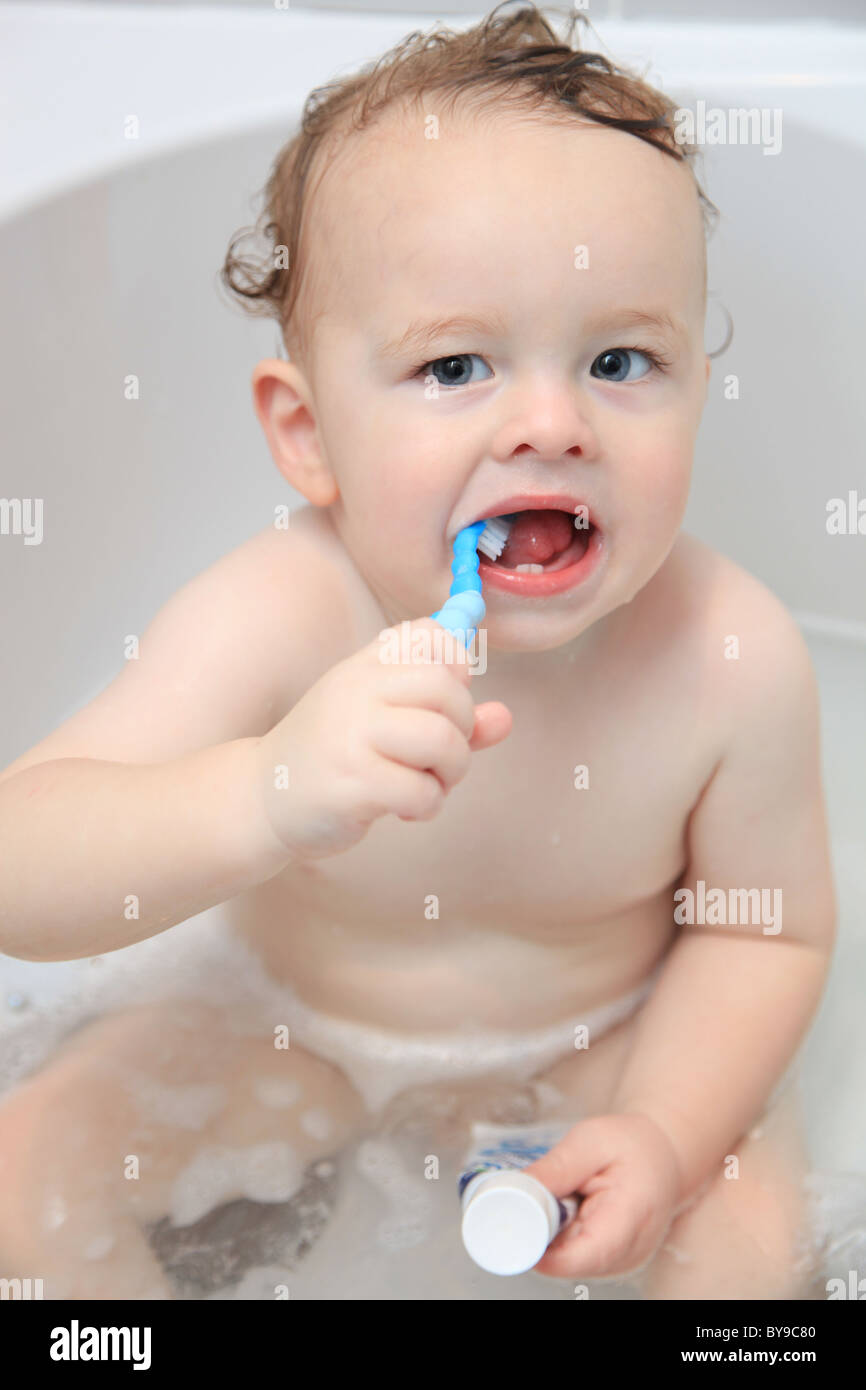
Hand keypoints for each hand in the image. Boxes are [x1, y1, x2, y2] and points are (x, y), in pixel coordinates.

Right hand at [254, 618, 511, 860]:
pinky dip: (427, 806)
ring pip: (442, 740)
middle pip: (447, 689)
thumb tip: (505, 718)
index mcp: (365, 665)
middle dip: (463, 731)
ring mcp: (352, 734)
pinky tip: (405, 809)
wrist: (262, 797)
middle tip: (442, 757)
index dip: (456, 669)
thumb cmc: (331, 755)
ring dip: (451, 772)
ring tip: (429, 786)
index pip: (432, 635)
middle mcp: (357, 690)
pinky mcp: (351, 782)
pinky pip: (422, 791)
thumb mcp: (383, 722)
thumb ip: (448, 719)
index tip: (441, 705)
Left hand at [522, 1113, 681, 1279]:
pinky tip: (564, 1211)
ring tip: (557, 1196)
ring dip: (547, 1236)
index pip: (586, 1253)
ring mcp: (619, 1264)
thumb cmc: (631, 1144)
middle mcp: (628, 1253)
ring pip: (565, 1262)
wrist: (664, 1157)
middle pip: (569, 1261)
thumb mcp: (591, 1140)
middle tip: (522, 1199)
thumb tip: (515, 1192)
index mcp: (632, 1217)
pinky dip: (557, 1237)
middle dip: (537, 1235)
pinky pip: (571, 1258)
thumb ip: (557, 1167)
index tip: (512, 1228)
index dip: (543, 1249)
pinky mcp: (609, 1264)